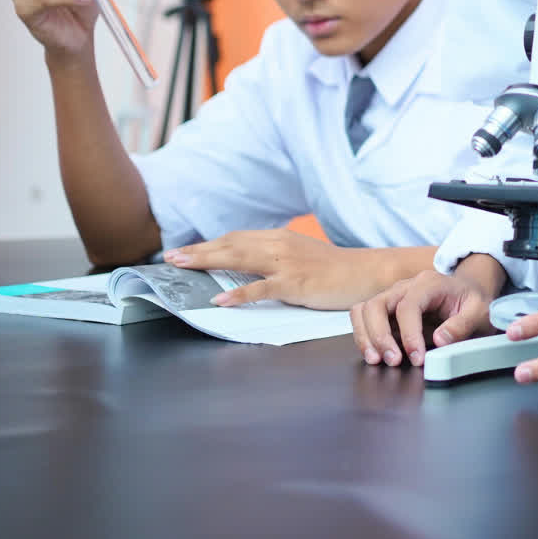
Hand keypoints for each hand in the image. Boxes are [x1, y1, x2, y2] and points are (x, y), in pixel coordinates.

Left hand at [163, 229, 418, 310]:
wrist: (367, 273)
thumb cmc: (334, 270)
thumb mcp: (300, 257)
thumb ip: (274, 259)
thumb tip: (246, 268)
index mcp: (279, 238)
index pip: (235, 238)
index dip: (208, 245)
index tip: (183, 252)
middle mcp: (279, 245)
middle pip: (231, 245)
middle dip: (198, 251)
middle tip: (170, 258)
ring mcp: (287, 263)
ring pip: (239, 260)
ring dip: (208, 262)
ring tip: (182, 268)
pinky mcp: (295, 282)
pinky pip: (261, 288)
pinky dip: (238, 295)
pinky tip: (220, 300)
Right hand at [349, 260, 503, 366]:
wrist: (468, 293)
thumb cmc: (473, 302)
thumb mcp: (480, 313)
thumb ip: (462, 325)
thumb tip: (439, 340)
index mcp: (429, 283)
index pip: (408, 306)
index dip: (409, 334)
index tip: (417, 358)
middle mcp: (406, 287)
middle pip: (377, 305)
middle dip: (380, 336)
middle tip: (392, 361)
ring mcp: (393, 297)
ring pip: (363, 310)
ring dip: (366, 337)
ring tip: (376, 360)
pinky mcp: (387, 311)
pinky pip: (364, 319)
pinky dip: (364, 337)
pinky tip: (375, 355)